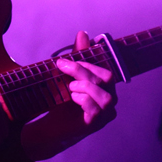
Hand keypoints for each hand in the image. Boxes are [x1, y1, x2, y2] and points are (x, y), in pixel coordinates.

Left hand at [19, 31, 117, 159]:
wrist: (51, 128)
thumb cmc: (63, 103)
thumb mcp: (69, 77)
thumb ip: (78, 57)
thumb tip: (83, 33)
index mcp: (106, 88)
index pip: (106, 71)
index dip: (87, 63)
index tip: (66, 62)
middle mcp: (110, 100)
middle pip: (106, 79)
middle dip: (83, 71)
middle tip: (63, 68)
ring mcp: (105, 114)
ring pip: (103, 95)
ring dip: (83, 86)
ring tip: (70, 88)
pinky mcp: (95, 124)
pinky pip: (95, 109)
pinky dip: (82, 100)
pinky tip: (73, 99)